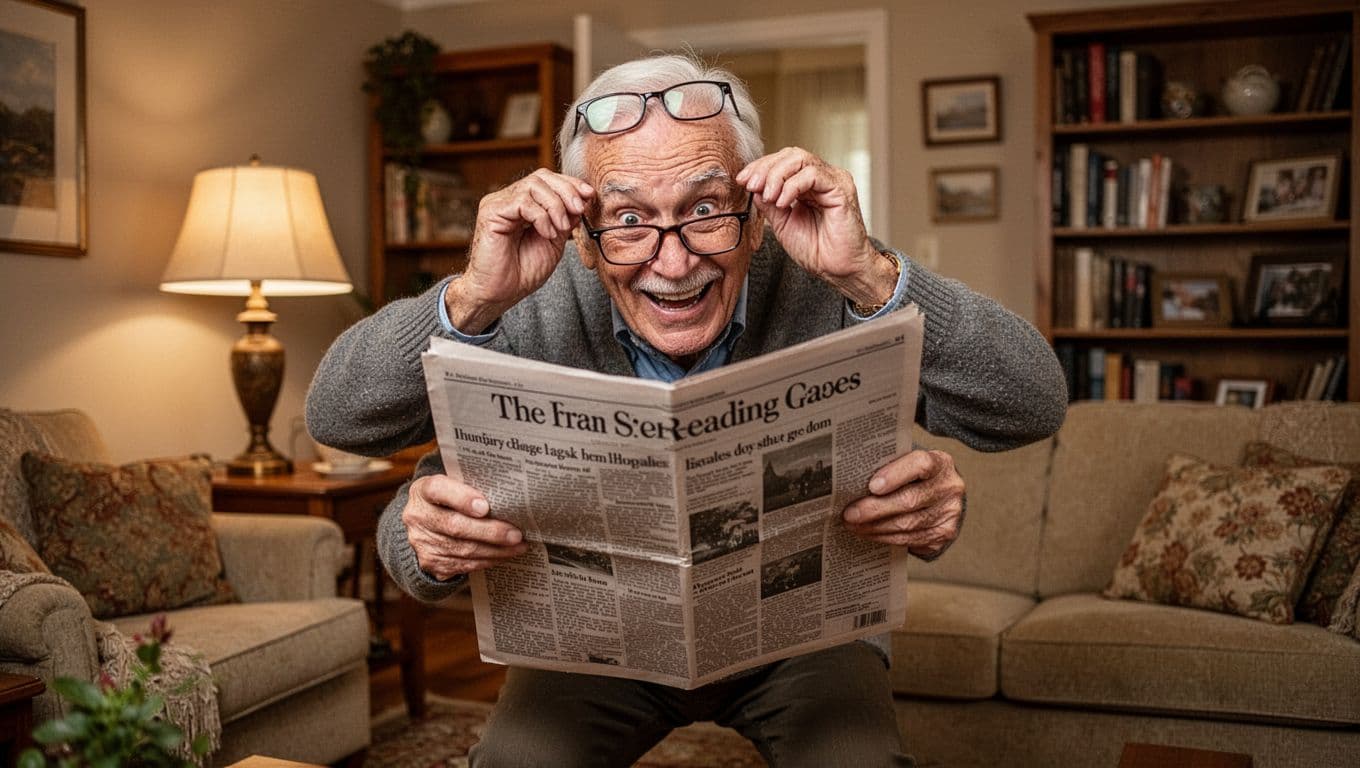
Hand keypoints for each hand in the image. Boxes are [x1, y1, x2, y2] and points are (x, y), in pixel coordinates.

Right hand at [402, 474, 527, 579]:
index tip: (486, 507)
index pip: (438, 489)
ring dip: (495, 550)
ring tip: (518, 546)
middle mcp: (417, 517)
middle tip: (516, 534)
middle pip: (455, 526)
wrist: (424, 523)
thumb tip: (509, 498)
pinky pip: (464, 565)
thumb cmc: (449, 499)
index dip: (462, 498)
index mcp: (422, 490)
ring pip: (463, 550)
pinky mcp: (431, 563)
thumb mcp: (452, 485)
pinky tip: (504, 554)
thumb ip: (472, 487)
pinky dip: (488, 560)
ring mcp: (422, 542)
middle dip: (490, 532)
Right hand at [448, 169, 594, 332]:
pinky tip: (547, 233)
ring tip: (560, 228)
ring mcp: (498, 204)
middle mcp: (508, 200)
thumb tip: (582, 200)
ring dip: (555, 206)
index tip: (589, 195)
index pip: (547, 180)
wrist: (500, 294)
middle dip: (566, 191)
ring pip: (533, 186)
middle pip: (541, 177)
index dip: (569, 184)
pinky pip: (522, 202)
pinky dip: (541, 217)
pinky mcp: (491, 212)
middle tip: (579, 209)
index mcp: (523, 204)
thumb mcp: (554, 242)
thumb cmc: (523, 272)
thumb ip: (565, 220)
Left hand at [735, 148, 893, 307]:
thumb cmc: (817, 251)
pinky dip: (792, 186)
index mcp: (809, 184)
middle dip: (765, 168)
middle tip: (752, 185)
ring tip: (769, 197)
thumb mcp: (782, 223)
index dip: (760, 167)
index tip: (743, 180)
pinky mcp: (841, 188)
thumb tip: (753, 185)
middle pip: (790, 155)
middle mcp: (823, 177)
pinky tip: (783, 202)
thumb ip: (769, 203)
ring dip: (777, 176)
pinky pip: (813, 175)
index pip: (783, 161)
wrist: (838, 270)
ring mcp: (833, 180)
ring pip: (800, 159)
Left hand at [841, 450, 965, 557]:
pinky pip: (910, 539)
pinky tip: (869, 533)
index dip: (895, 475)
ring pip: (908, 524)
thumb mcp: (907, 464)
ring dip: (875, 527)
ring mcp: (949, 513)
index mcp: (940, 463)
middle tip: (849, 514)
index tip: (872, 486)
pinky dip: (885, 537)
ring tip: (853, 525)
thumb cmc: (915, 477)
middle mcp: (949, 487)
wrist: (941, 496)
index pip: (920, 464)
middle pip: (910, 500)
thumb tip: (851, 482)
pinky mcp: (944, 534)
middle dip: (875, 509)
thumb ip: (888, 468)